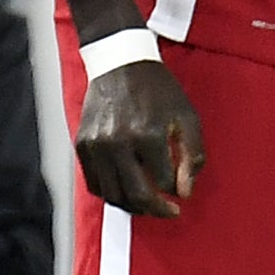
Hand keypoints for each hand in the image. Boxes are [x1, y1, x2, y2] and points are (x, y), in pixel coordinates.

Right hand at [75, 60, 205, 216]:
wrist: (121, 62)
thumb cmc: (157, 89)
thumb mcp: (186, 115)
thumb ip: (192, 155)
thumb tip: (184, 192)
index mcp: (147, 133)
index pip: (163, 182)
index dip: (175, 191)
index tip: (180, 192)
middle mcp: (118, 141)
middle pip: (136, 195)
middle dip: (156, 210)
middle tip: (168, 212)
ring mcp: (96, 145)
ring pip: (113, 195)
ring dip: (133, 207)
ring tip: (148, 204)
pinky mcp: (82, 145)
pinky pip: (95, 184)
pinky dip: (111, 194)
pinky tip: (126, 191)